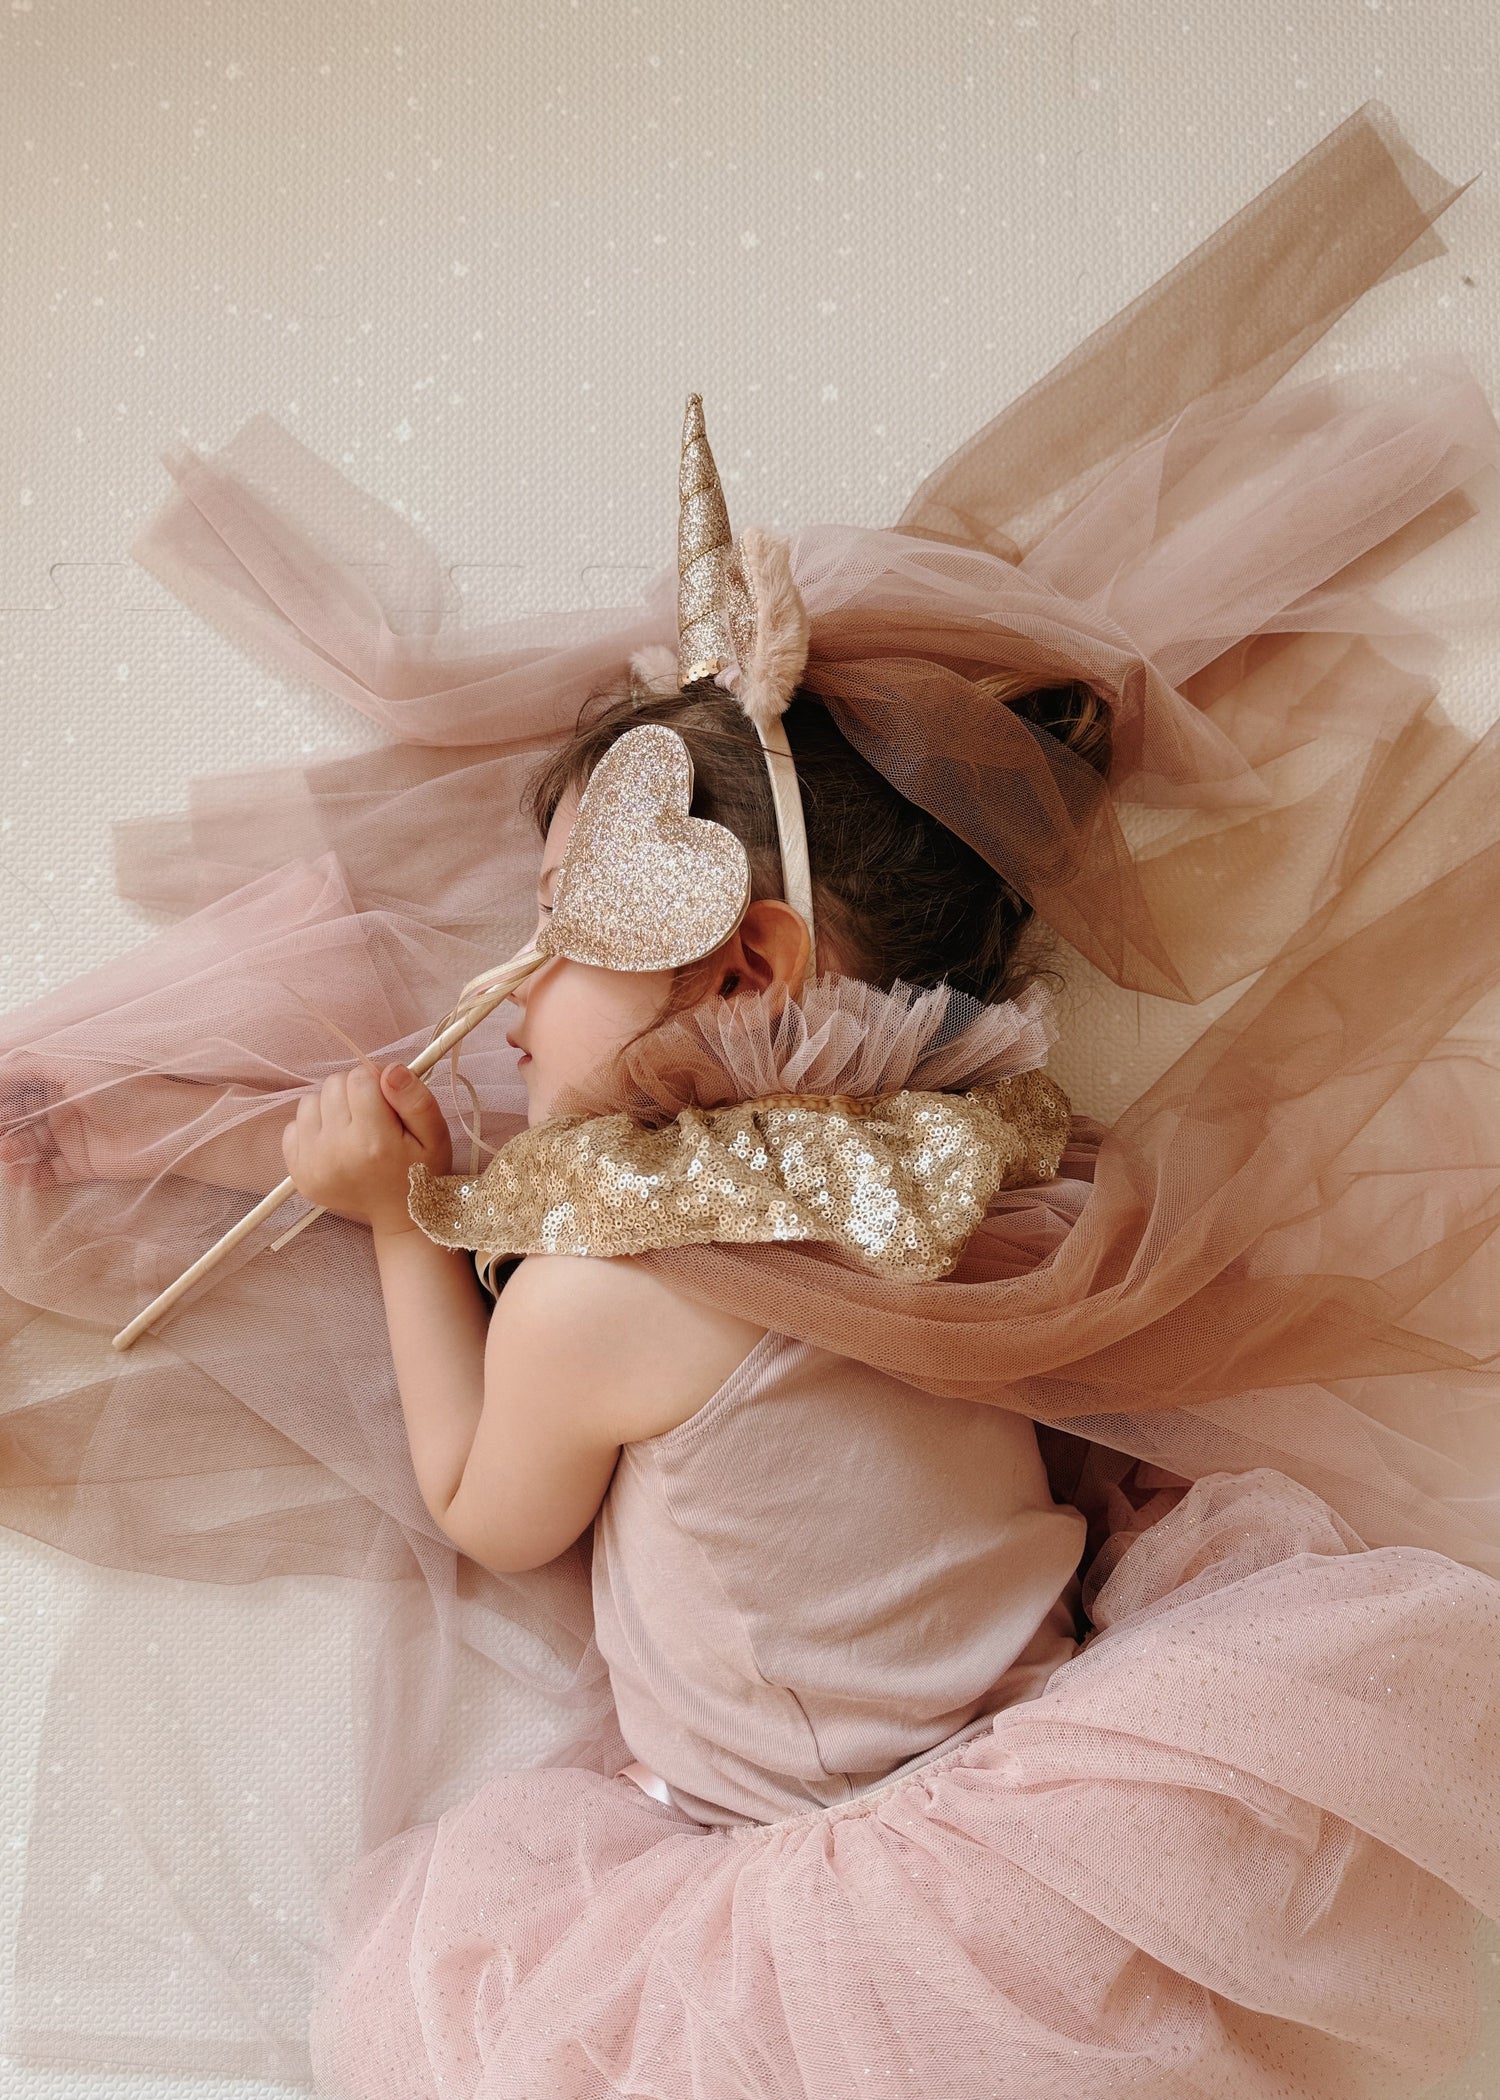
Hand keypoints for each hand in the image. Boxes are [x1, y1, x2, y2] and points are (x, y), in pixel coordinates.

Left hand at [281, 1062, 453, 1237]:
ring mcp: (312, 1163)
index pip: (359, 1077)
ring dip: (331, 1107)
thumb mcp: (435, 1134)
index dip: (375, 1080)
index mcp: (374, 1142)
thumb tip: (389, 1069)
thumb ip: (415, 1099)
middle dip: (353, 1092)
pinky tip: (334, 1143)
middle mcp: (337, 1151)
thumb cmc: (420, 1170)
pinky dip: (313, 1127)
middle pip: (333, 1085)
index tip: (387, 1100)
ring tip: (352, 1129)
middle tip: (372, 1116)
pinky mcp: (297, 1171)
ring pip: (310, 1101)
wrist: (398, 1214)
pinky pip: (293, 1125)